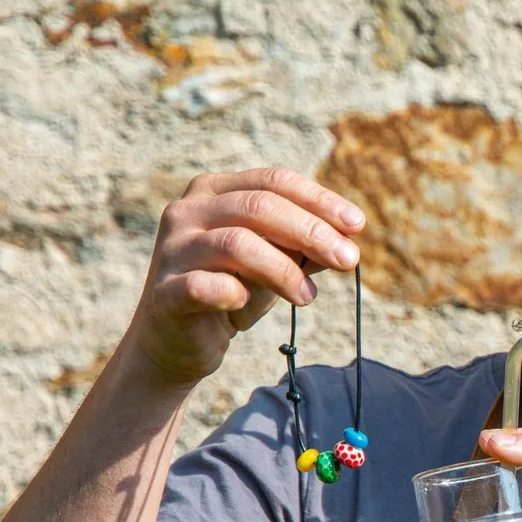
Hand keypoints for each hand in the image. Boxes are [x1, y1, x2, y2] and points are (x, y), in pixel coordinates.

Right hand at [127, 168, 364, 384]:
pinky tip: (246, 302)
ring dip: (284, 270)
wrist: (179, 341)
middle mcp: (188, 211)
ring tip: (308, 296)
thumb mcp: (276, 262)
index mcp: (215, 191)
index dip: (320, 201)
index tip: (357, 226)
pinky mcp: (164, 292)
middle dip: (312, 232)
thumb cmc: (232, 290)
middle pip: (260, 206)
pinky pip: (203, 286)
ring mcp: (172, 249)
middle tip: (348, 260)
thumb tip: (349, 237)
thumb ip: (305, 246)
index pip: (274, 181)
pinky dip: (233, 292)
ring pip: (237, 243)